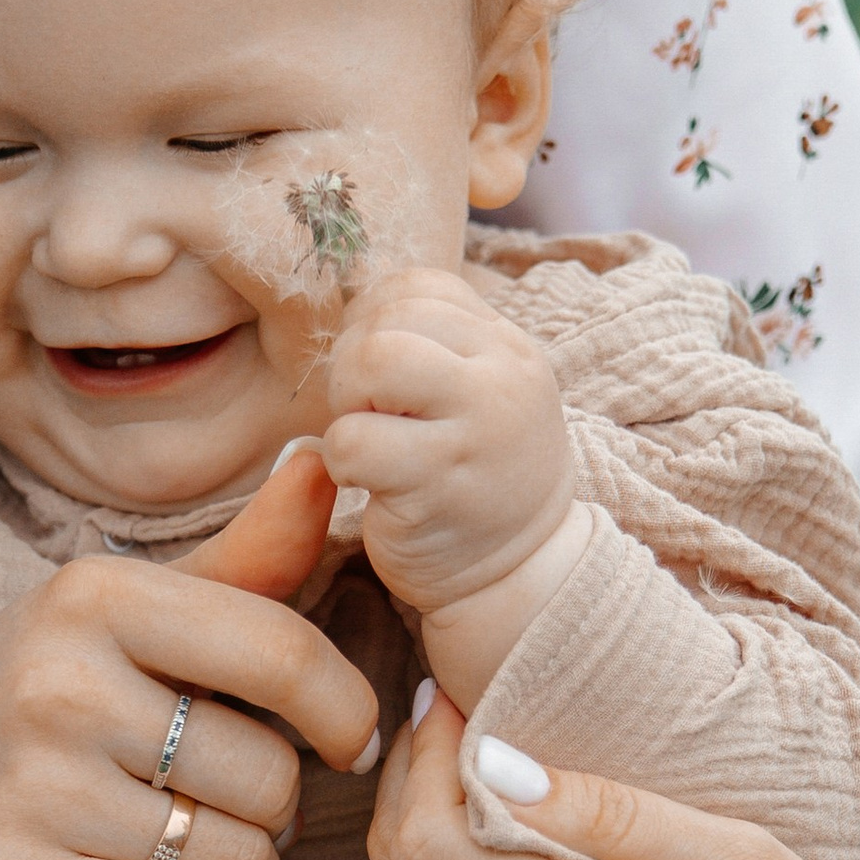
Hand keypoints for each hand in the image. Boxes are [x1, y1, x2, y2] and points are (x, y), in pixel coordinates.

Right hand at [0, 447, 377, 859]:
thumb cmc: (28, 704)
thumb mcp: (113, 619)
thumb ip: (235, 561)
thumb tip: (325, 462)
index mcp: (91, 598)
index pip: (281, 653)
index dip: (345, 710)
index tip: (353, 746)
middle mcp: (59, 686)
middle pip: (267, 775)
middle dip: (284, 815)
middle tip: (258, 825)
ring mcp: (34, 790)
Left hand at [322, 265, 576, 632]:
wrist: (520, 571)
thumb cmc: (480, 476)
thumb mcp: (481, 393)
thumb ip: (436, 346)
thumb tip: (355, 308)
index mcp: (508, 346)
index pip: (420, 288)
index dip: (374, 322)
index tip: (378, 376)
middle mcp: (499, 380)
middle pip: (388, 323)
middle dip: (351, 363)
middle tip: (365, 412)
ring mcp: (471, 432)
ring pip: (372, 363)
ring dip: (345, 402)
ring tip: (366, 438)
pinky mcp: (434, 487)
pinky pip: (352, 442)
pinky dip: (339, 459)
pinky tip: (365, 480)